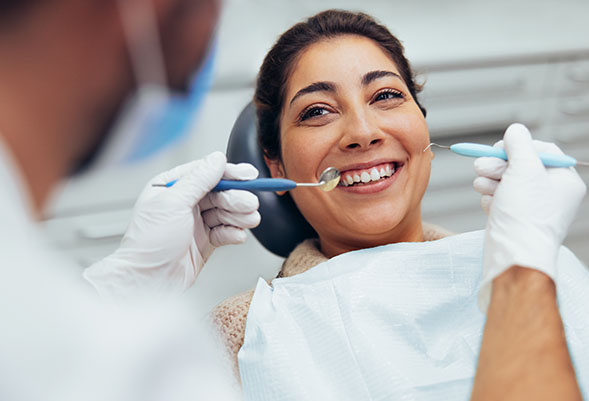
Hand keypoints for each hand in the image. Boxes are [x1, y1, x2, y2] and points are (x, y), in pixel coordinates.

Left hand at [83, 152, 260, 299]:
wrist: (148, 281)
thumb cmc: (148, 244)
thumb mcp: (173, 203)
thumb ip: (198, 180)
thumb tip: (216, 160)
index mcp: (171, 187)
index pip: (205, 173)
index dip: (228, 173)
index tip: (248, 175)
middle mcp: (184, 203)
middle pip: (219, 193)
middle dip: (236, 198)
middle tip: (249, 203)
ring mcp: (195, 222)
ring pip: (225, 212)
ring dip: (239, 215)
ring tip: (249, 220)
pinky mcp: (204, 241)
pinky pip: (225, 231)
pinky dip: (234, 233)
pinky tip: (238, 235)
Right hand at [474, 124, 585, 310]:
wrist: (513, 255)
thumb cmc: (525, 216)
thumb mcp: (525, 168)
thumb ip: (519, 144)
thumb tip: (515, 130)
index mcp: (565, 181)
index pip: (542, 150)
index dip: (518, 147)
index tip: (500, 149)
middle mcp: (551, 195)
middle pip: (520, 166)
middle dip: (498, 165)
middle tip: (482, 167)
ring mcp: (531, 208)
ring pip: (506, 182)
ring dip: (490, 180)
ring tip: (482, 186)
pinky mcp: (514, 219)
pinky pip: (499, 199)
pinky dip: (491, 199)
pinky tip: (490, 205)